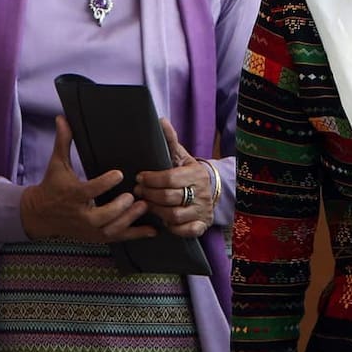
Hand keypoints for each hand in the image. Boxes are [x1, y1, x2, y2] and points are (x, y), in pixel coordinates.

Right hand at [20, 116, 154, 242]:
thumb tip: (62, 118)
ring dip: (129, 220)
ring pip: (110, 230)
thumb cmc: (52, 185)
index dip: (103, 183)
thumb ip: (63, 141)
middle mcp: (81, 214)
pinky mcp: (96, 236)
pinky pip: (118, 238)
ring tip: (144, 206)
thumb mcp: (56, 164)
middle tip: (133, 195)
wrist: (39, 215)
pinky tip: (153, 230)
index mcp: (72, 194)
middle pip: (100, 216)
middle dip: (118, 208)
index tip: (119, 173)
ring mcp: (89, 228)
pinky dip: (136, 235)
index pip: (88, 191)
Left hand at [134, 119, 213, 237]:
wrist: (213, 190)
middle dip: (149, 195)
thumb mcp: (181, 156)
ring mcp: (202, 210)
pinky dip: (173, 228)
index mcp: (196, 173)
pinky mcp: (201, 224)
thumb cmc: (190, 173)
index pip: (170, 178)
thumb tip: (161, 120)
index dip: (151, 179)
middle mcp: (201, 192)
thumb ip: (170, 141)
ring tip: (146, 205)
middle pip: (169, 197)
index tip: (139, 178)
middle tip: (137, 192)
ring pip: (174, 215)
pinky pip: (186, 231)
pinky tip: (163, 221)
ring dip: (156, 211)